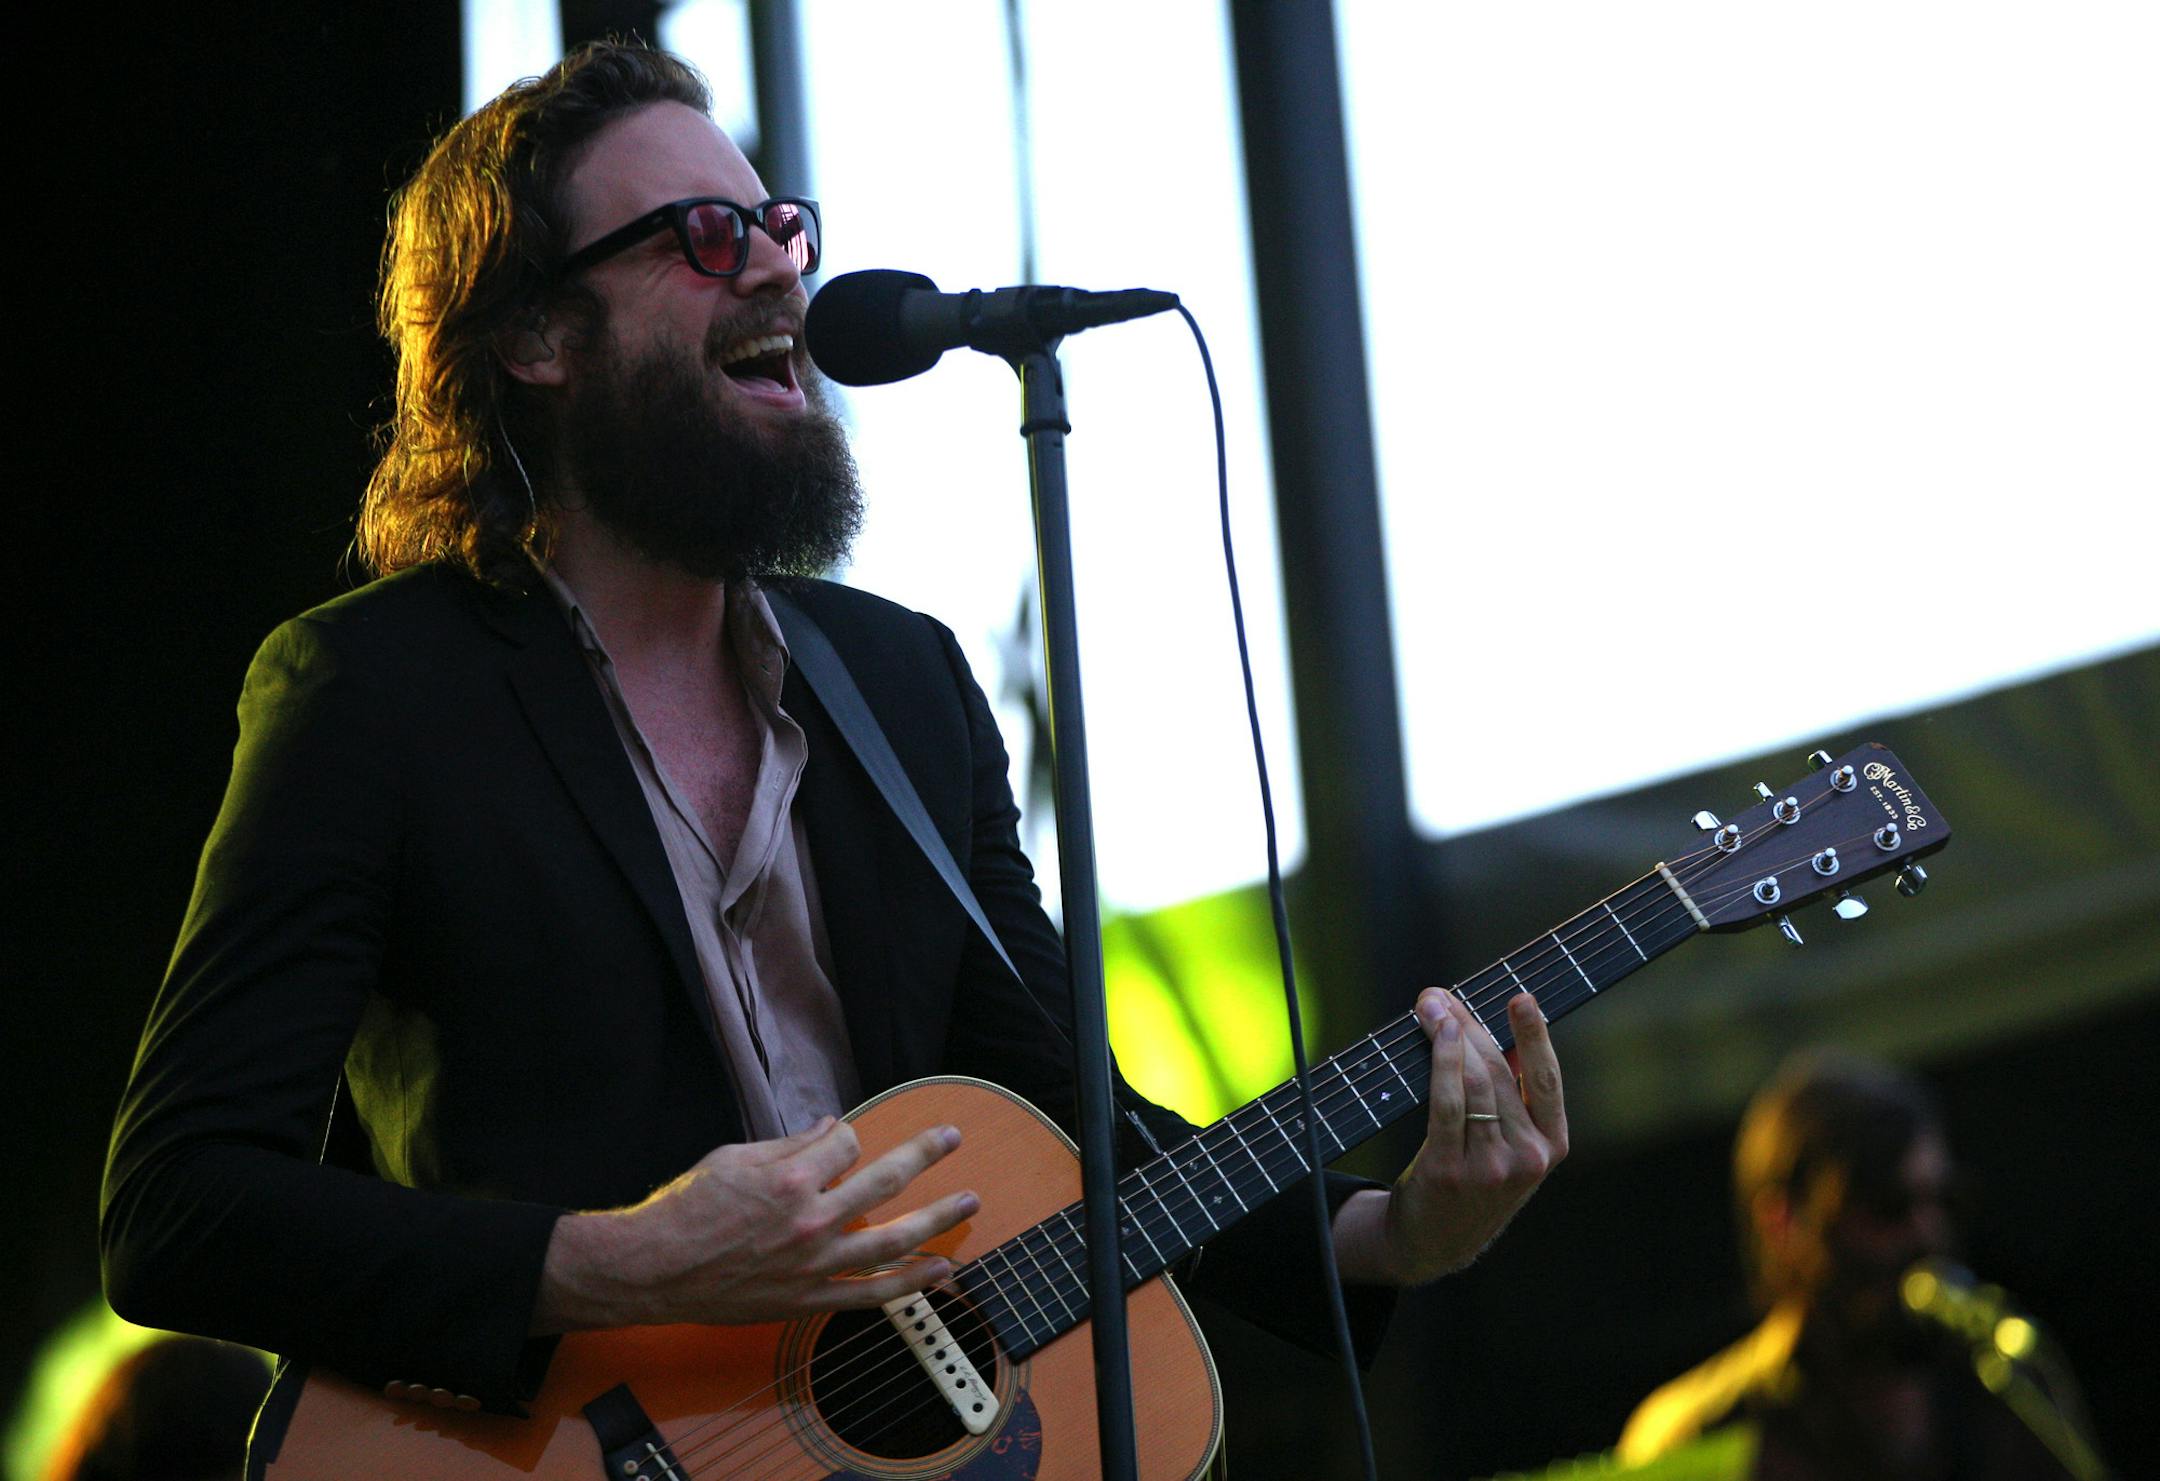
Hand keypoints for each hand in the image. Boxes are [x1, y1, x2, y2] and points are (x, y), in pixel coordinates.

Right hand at [534, 1118, 978, 1331]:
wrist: (654, 1270)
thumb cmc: (686, 1208)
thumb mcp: (734, 1156)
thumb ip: (790, 1142)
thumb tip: (833, 1127)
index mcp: (791, 1177)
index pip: (847, 1144)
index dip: (846, 1137)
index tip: (839, 1141)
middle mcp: (810, 1219)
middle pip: (885, 1180)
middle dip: (924, 1154)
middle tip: (952, 1138)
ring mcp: (813, 1264)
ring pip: (891, 1240)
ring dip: (937, 1219)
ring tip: (969, 1202)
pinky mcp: (808, 1300)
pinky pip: (870, 1296)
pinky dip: (909, 1285)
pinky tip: (940, 1271)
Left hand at [1334, 989, 1567, 1285]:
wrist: (1434, 1242)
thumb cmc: (1474, 1178)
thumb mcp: (1510, 1146)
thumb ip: (1515, 1097)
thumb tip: (1504, 1033)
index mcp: (1552, 1148)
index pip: (1548, 1081)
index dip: (1536, 1036)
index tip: (1521, 997)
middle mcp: (1528, 1158)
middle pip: (1502, 1073)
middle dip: (1471, 1025)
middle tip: (1442, 996)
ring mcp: (1490, 1167)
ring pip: (1475, 1083)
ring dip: (1450, 1036)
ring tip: (1431, 1008)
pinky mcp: (1451, 1171)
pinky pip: (1447, 1104)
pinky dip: (1442, 1063)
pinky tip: (1437, 1038)